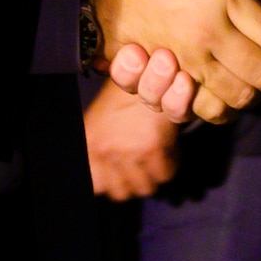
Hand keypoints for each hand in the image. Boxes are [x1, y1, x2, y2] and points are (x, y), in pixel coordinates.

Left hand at [84, 84, 178, 199]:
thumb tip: (102, 180)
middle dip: (133, 183)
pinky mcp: (152, 148)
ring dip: (153, 176)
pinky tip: (170, 148)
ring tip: (157, 158)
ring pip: (146, 187)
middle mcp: (104, 150)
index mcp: (89, 143)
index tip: (119, 178)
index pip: (96, 186)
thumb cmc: (127, 93)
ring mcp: (128, 151)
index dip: (110, 184)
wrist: (150, 68)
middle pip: (122, 192)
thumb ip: (100, 146)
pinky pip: (165, 174)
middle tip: (142, 168)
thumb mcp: (102, 118)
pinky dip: (170, 164)